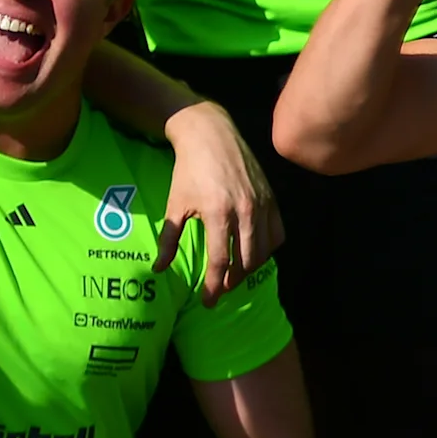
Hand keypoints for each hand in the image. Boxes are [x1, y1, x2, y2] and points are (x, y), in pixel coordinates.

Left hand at [158, 98, 281, 301]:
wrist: (211, 135)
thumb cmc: (188, 171)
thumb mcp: (175, 205)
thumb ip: (169, 239)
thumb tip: (159, 268)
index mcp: (218, 215)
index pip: (220, 261)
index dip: (213, 286)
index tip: (207, 301)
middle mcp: (244, 212)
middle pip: (246, 261)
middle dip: (232, 281)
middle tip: (220, 289)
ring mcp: (261, 205)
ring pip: (264, 251)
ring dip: (250, 268)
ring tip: (236, 274)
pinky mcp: (271, 199)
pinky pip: (277, 234)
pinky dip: (268, 249)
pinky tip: (255, 253)